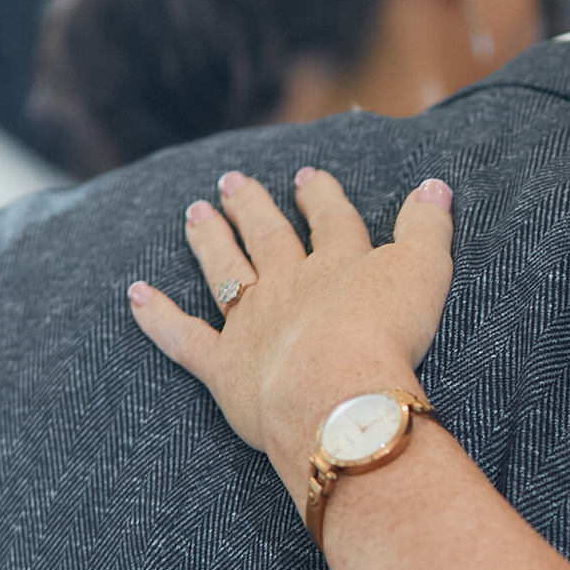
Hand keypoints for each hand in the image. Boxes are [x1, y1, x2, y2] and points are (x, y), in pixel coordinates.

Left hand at [129, 170, 454, 507]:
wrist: (337, 393)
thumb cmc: (388, 335)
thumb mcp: (426, 272)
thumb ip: (429, 227)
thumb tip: (435, 184)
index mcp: (338, 263)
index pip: (330, 220)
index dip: (320, 197)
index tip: (307, 176)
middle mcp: (289, 284)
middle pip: (268, 237)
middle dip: (253, 207)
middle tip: (232, 181)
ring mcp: (251, 323)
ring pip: (225, 271)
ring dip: (210, 241)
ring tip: (194, 213)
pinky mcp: (225, 366)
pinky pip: (183, 338)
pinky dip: (157, 317)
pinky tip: (133, 295)